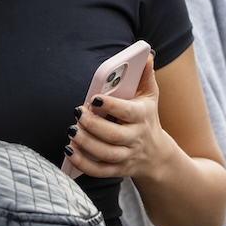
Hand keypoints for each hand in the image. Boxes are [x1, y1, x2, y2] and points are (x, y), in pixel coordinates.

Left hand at [64, 54, 169, 180]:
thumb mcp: (150, 96)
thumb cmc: (147, 117)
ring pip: (105, 154)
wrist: (155, 155)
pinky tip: (69, 150)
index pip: (127, 112)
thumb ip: (146, 75)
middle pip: (114, 136)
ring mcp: (126, 156)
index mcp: (141, 117)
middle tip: (77, 114)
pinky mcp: (117, 170)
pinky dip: (82, 163)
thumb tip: (147, 55)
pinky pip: (98, 170)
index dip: (111, 106)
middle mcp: (135, 138)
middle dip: (93, 125)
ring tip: (71, 131)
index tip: (94, 98)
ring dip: (86, 143)